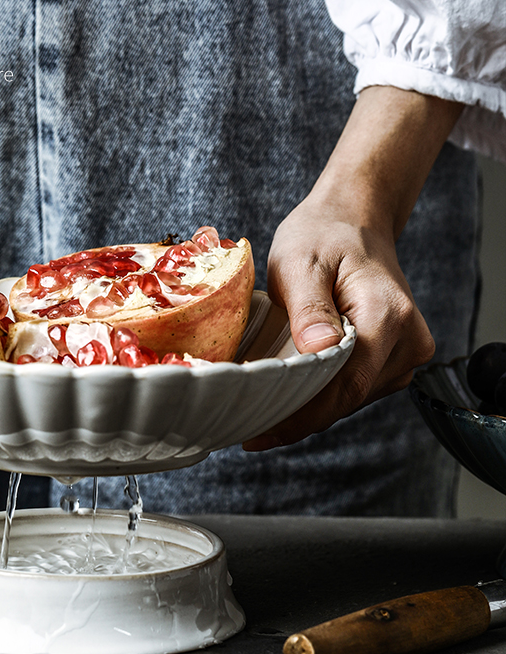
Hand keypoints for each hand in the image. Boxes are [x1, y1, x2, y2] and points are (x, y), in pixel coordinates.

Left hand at [243, 85, 462, 450]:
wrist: (353, 221)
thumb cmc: (323, 236)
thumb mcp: (300, 262)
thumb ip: (309, 306)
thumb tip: (319, 350)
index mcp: (388, 317)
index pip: (347, 387)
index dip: (302, 416)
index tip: (259, 432)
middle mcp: (408, 343)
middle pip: (348, 399)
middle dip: (297, 416)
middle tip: (246, 428)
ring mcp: (405, 355)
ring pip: (349, 400)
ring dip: (307, 408)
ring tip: (259, 411)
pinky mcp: (393, 362)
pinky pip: (352, 390)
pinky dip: (319, 396)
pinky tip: (286, 396)